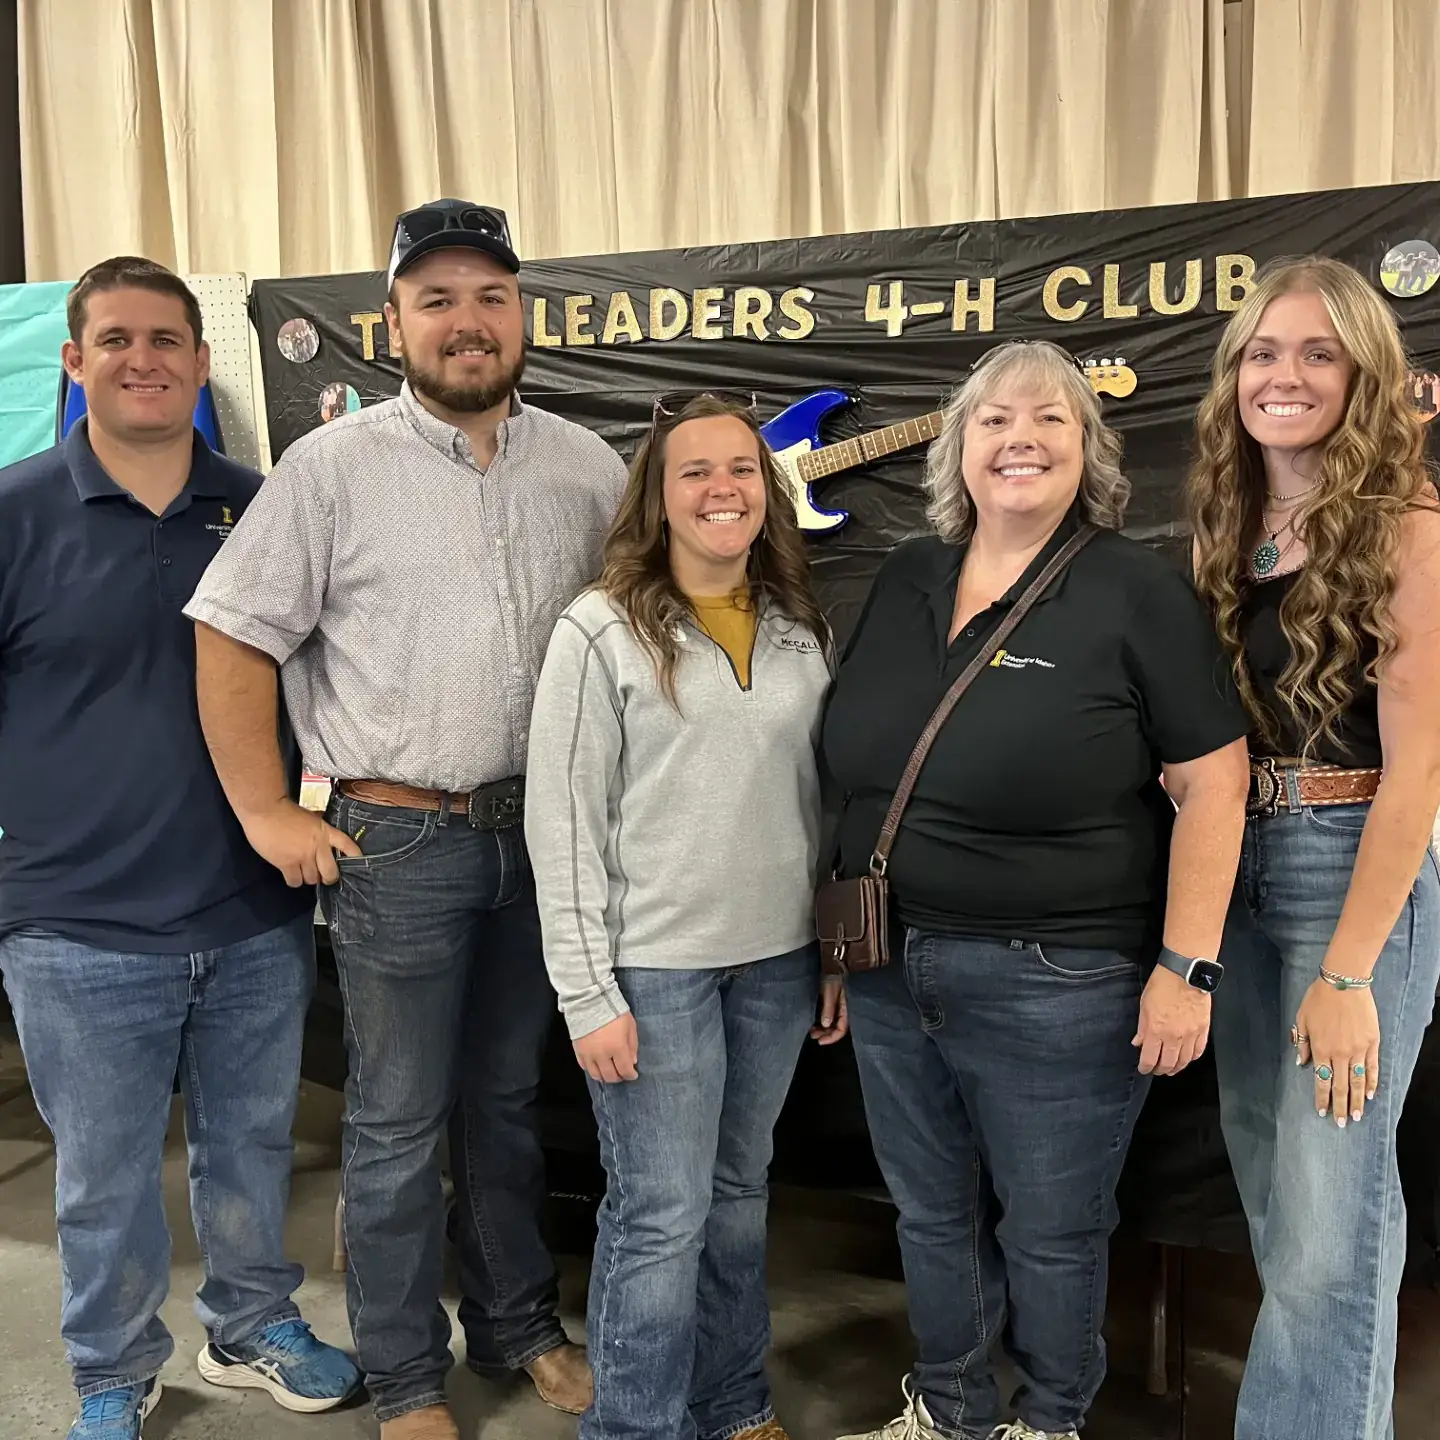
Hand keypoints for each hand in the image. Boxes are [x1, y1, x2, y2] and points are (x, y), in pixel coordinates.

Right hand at [241, 800, 360, 885]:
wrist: (264, 809)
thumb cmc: (283, 809)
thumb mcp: (308, 816)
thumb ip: (317, 825)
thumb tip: (321, 826)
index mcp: (325, 831)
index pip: (346, 845)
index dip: (354, 856)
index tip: (359, 862)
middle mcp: (318, 846)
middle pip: (330, 872)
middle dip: (328, 877)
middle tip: (323, 876)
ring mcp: (303, 856)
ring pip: (312, 880)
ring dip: (308, 878)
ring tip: (302, 872)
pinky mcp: (286, 863)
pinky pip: (295, 882)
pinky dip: (294, 880)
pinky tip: (291, 874)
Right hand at [574, 1013, 638, 1083]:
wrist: (590, 1000)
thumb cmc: (613, 1011)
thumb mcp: (630, 1025)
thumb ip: (632, 1045)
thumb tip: (632, 1061)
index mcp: (617, 1047)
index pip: (625, 1070)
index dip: (630, 1075)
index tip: (633, 1074)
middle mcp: (602, 1054)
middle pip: (610, 1076)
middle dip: (618, 1077)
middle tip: (622, 1073)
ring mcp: (588, 1054)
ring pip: (596, 1075)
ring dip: (605, 1076)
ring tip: (609, 1071)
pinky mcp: (578, 1051)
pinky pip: (585, 1067)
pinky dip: (592, 1069)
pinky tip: (598, 1065)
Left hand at [811, 978, 848, 1043]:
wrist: (833, 962)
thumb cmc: (833, 975)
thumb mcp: (830, 992)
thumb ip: (828, 1009)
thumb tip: (825, 1025)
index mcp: (848, 1008)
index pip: (842, 1029)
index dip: (832, 1037)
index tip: (820, 1041)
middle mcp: (846, 1009)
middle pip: (838, 1028)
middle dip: (826, 1034)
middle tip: (813, 1036)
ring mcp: (840, 1006)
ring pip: (833, 1023)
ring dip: (823, 1028)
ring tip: (812, 1031)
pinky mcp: (834, 1002)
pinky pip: (830, 1016)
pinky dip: (823, 1021)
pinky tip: (814, 1023)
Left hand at [1133, 966, 1210, 1075]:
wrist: (1185, 973)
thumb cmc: (1162, 985)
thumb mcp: (1144, 1005)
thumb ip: (1142, 1027)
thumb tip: (1138, 1043)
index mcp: (1156, 1030)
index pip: (1150, 1058)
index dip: (1146, 1067)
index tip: (1143, 1069)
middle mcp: (1175, 1036)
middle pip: (1168, 1063)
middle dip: (1161, 1070)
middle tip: (1157, 1071)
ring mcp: (1191, 1034)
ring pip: (1185, 1060)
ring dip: (1177, 1067)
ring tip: (1172, 1069)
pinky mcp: (1204, 1029)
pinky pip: (1199, 1050)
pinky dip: (1192, 1058)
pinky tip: (1188, 1058)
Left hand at [1293, 977, 1379, 1127]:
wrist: (1344, 983)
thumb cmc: (1319, 998)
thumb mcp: (1302, 1018)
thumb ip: (1302, 1043)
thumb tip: (1302, 1063)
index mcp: (1320, 1048)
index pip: (1322, 1079)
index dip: (1322, 1097)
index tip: (1322, 1111)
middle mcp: (1339, 1053)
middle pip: (1341, 1086)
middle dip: (1340, 1106)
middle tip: (1341, 1124)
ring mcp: (1358, 1049)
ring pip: (1358, 1081)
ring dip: (1357, 1101)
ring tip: (1356, 1116)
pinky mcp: (1372, 1043)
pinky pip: (1372, 1068)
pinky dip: (1371, 1083)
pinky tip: (1370, 1094)